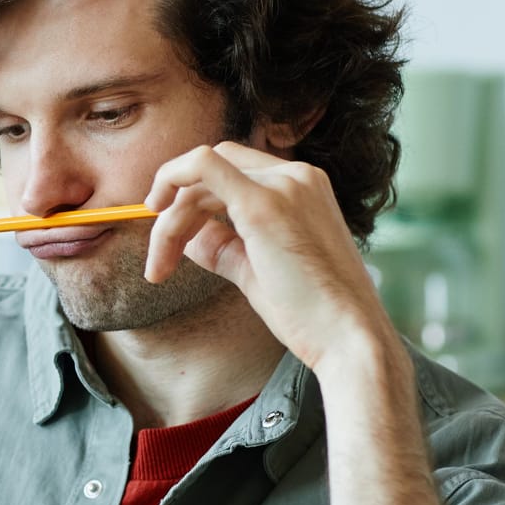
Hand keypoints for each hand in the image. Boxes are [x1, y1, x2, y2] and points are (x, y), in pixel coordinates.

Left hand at [144, 141, 399, 374]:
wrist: (348, 337)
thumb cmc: (310, 313)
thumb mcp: (258, 270)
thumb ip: (224, 247)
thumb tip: (188, 238)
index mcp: (301, 188)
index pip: (231, 174)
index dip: (193, 202)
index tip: (173, 239)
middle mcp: (295, 176)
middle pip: (210, 174)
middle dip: (175, 213)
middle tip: (159, 263)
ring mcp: (282, 185)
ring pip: (200, 177)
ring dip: (170, 221)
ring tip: (159, 268)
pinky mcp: (263, 204)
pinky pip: (202, 166)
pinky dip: (171, 178)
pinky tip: (157, 213)